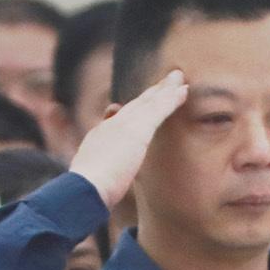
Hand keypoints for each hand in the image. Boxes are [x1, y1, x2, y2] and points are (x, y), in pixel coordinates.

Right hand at [71, 70, 190, 210]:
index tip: (146, 100)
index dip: (135, 108)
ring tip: (179, 78)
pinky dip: (171, 99)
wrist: (85, 187)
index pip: (121, 118)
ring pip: (149, 102)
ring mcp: (124, 125)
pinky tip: (184, 91)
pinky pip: (159, 110)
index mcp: (100, 136)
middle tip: (167, 80)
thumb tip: (96, 186)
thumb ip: (98, 175)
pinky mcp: (138, 130)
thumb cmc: (86, 191)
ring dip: (165, 89)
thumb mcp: (92, 178)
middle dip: (152, 92)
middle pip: (136, 104)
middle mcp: (112, 125)